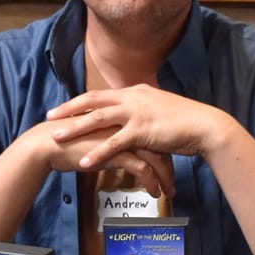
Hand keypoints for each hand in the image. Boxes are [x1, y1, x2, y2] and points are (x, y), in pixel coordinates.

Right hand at [19, 118, 173, 199]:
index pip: (152, 132)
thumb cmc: (69, 140)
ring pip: (156, 157)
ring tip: (168, 192)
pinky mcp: (116, 152)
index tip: (168, 165)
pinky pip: (143, 168)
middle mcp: (126, 123)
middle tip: (172, 183)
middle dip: (169, 166)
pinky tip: (154, 193)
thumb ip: (112, 137)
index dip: (163, 150)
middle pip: (159, 144)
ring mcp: (123, 136)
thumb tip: (122, 148)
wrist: (48, 143)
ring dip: (164, 177)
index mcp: (123, 115)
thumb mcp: (96, 134)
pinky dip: (151, 182)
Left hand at [45, 85, 231, 172]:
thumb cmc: (185, 121)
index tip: (64, 106)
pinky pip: (115, 143)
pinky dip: (98, 152)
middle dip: (69, 109)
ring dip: (76, 128)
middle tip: (50, 116)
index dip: (80, 101)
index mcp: (136, 91)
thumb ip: (143, 110)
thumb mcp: (160, 108)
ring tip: (57, 137)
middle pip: (93, 101)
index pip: (101, 94)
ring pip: (98, 119)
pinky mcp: (143, 130)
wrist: (205, 125)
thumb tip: (132, 117)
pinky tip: (84, 162)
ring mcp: (137, 113)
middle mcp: (133, 97)